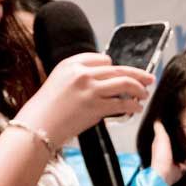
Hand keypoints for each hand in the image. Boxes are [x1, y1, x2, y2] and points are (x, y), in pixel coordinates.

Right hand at [13, 52, 154, 144]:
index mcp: (72, 64)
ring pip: (125, 83)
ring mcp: (90, 89)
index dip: (116, 67)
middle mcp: (82, 73)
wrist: (37, 126)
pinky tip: (136, 108)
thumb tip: (103, 80)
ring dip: (139, 88)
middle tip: (148, 78)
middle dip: (137, 74)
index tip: (124, 72)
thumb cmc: (46, 108)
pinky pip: (122, 103)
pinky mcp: (96, 107)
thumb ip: (78, 76)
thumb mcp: (58, 81)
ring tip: (144, 94)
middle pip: (118, 69)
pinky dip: (133, 105)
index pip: (103, 59)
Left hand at [151, 120, 185, 185]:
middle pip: (179, 143)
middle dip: (185, 140)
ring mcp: (175, 160)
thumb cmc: (161, 156)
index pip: (169, 135)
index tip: (182, 125)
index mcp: (162, 144)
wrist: (165, 173)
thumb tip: (157, 119)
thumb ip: (159, 129)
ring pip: (185, 152)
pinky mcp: (182, 167)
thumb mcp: (160, 138)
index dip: (175, 131)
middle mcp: (168, 152)